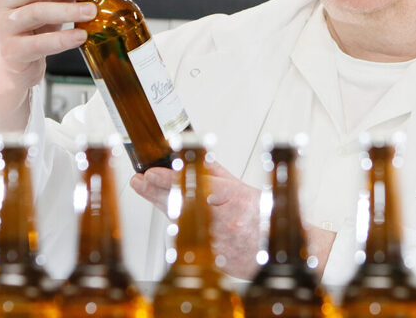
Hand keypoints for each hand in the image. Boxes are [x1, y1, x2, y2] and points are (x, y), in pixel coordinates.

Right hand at [0, 0, 104, 101]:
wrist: (9, 66)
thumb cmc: (30, 28)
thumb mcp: (47, 1)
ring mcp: (1, 27)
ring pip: (36, 13)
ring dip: (67, 10)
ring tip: (91, 12)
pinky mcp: (10, 51)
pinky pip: (40, 43)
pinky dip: (63, 39)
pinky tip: (80, 36)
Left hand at [130, 160, 265, 278]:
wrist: (274, 248)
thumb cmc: (261, 217)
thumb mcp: (242, 188)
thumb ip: (216, 174)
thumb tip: (195, 157)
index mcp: (234, 198)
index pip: (198, 184)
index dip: (171, 179)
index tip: (152, 173)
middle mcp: (226, 220)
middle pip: (183, 205)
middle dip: (157, 192)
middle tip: (141, 181)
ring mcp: (219, 241)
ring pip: (182, 225)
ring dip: (166, 208)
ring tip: (150, 192)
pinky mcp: (213, 258)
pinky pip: (189, 243)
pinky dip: (179, 230)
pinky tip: (172, 219)